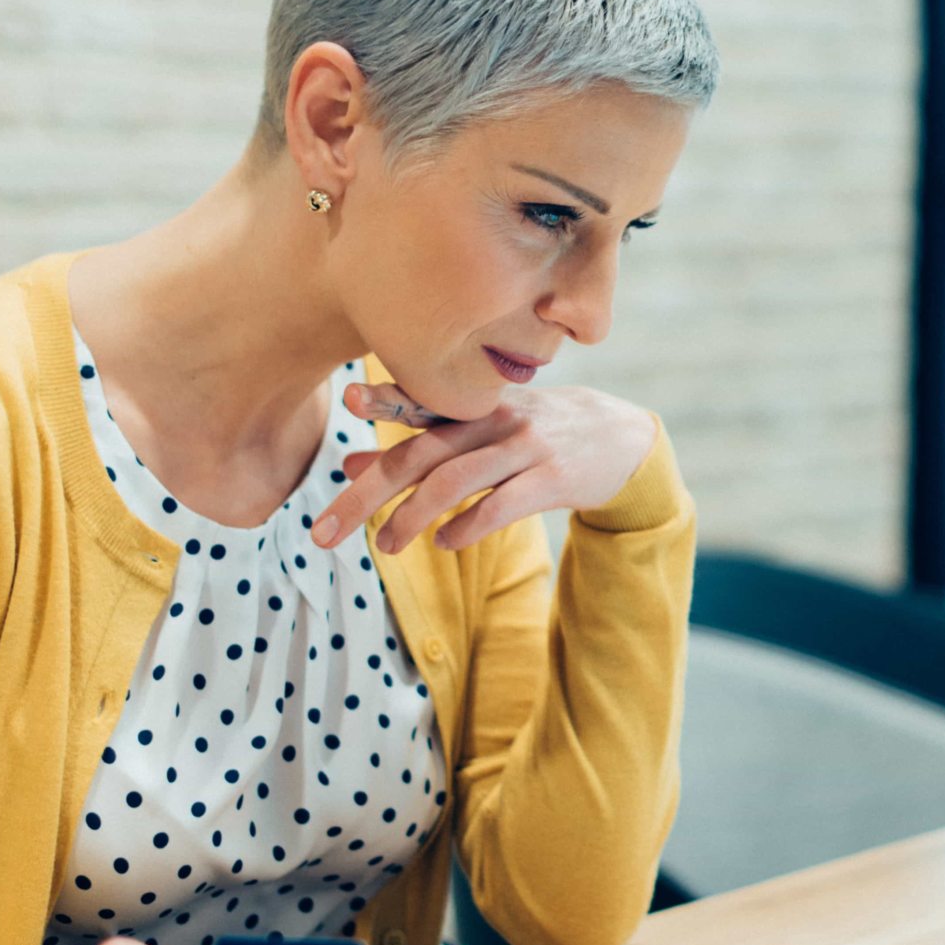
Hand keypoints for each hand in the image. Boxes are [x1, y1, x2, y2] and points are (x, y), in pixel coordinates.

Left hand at [311, 382, 657, 552]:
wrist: (620, 439)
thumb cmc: (533, 435)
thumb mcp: (478, 433)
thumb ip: (416, 448)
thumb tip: (347, 466)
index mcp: (471, 405)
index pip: (420, 400)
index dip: (387, 398)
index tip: (351, 399)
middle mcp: (494, 419)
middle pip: (420, 455)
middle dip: (367, 494)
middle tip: (324, 532)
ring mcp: (525, 447)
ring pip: (456, 480)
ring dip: (411, 517)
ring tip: (385, 547)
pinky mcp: (553, 478)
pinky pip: (502, 505)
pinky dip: (467, 526)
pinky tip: (445, 544)